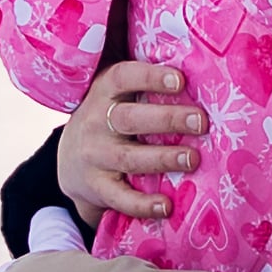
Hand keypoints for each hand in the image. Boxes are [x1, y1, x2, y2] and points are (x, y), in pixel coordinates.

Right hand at [58, 56, 205, 221]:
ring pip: (129, 157)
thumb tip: (202, 66)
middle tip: (201, 122)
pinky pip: (120, 198)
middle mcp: (96, 122)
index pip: (124, 77)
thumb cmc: (111, 117)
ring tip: (193, 158)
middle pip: (131, 119)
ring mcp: (94, 156)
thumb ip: (146, 83)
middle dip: (167, 120)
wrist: (69, 160)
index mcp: (104, 91)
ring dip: (163, 158)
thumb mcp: (116, 94)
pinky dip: (143, 204)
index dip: (151, 78)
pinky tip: (167, 205)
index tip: (180, 80)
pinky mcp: (97, 187)